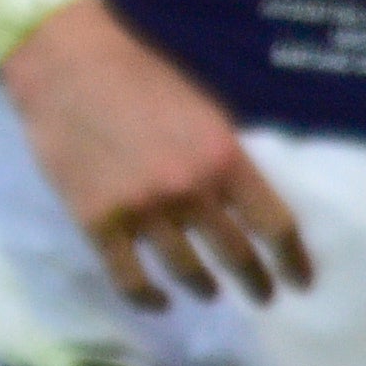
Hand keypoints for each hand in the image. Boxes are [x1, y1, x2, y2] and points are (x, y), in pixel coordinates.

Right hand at [0, 1, 309, 308]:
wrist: (65, 65)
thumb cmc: (138, 77)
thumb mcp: (202, 110)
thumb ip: (225, 158)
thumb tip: (245, 202)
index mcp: (223, 158)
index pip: (274, 225)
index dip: (293, 260)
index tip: (301, 282)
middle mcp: (189, 190)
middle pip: (235, 254)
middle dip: (254, 281)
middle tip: (261, 296)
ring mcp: (142, 209)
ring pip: (186, 270)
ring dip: (204, 288)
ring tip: (208, 292)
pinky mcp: (98, 221)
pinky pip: (129, 277)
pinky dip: (149, 297)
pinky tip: (159, 301)